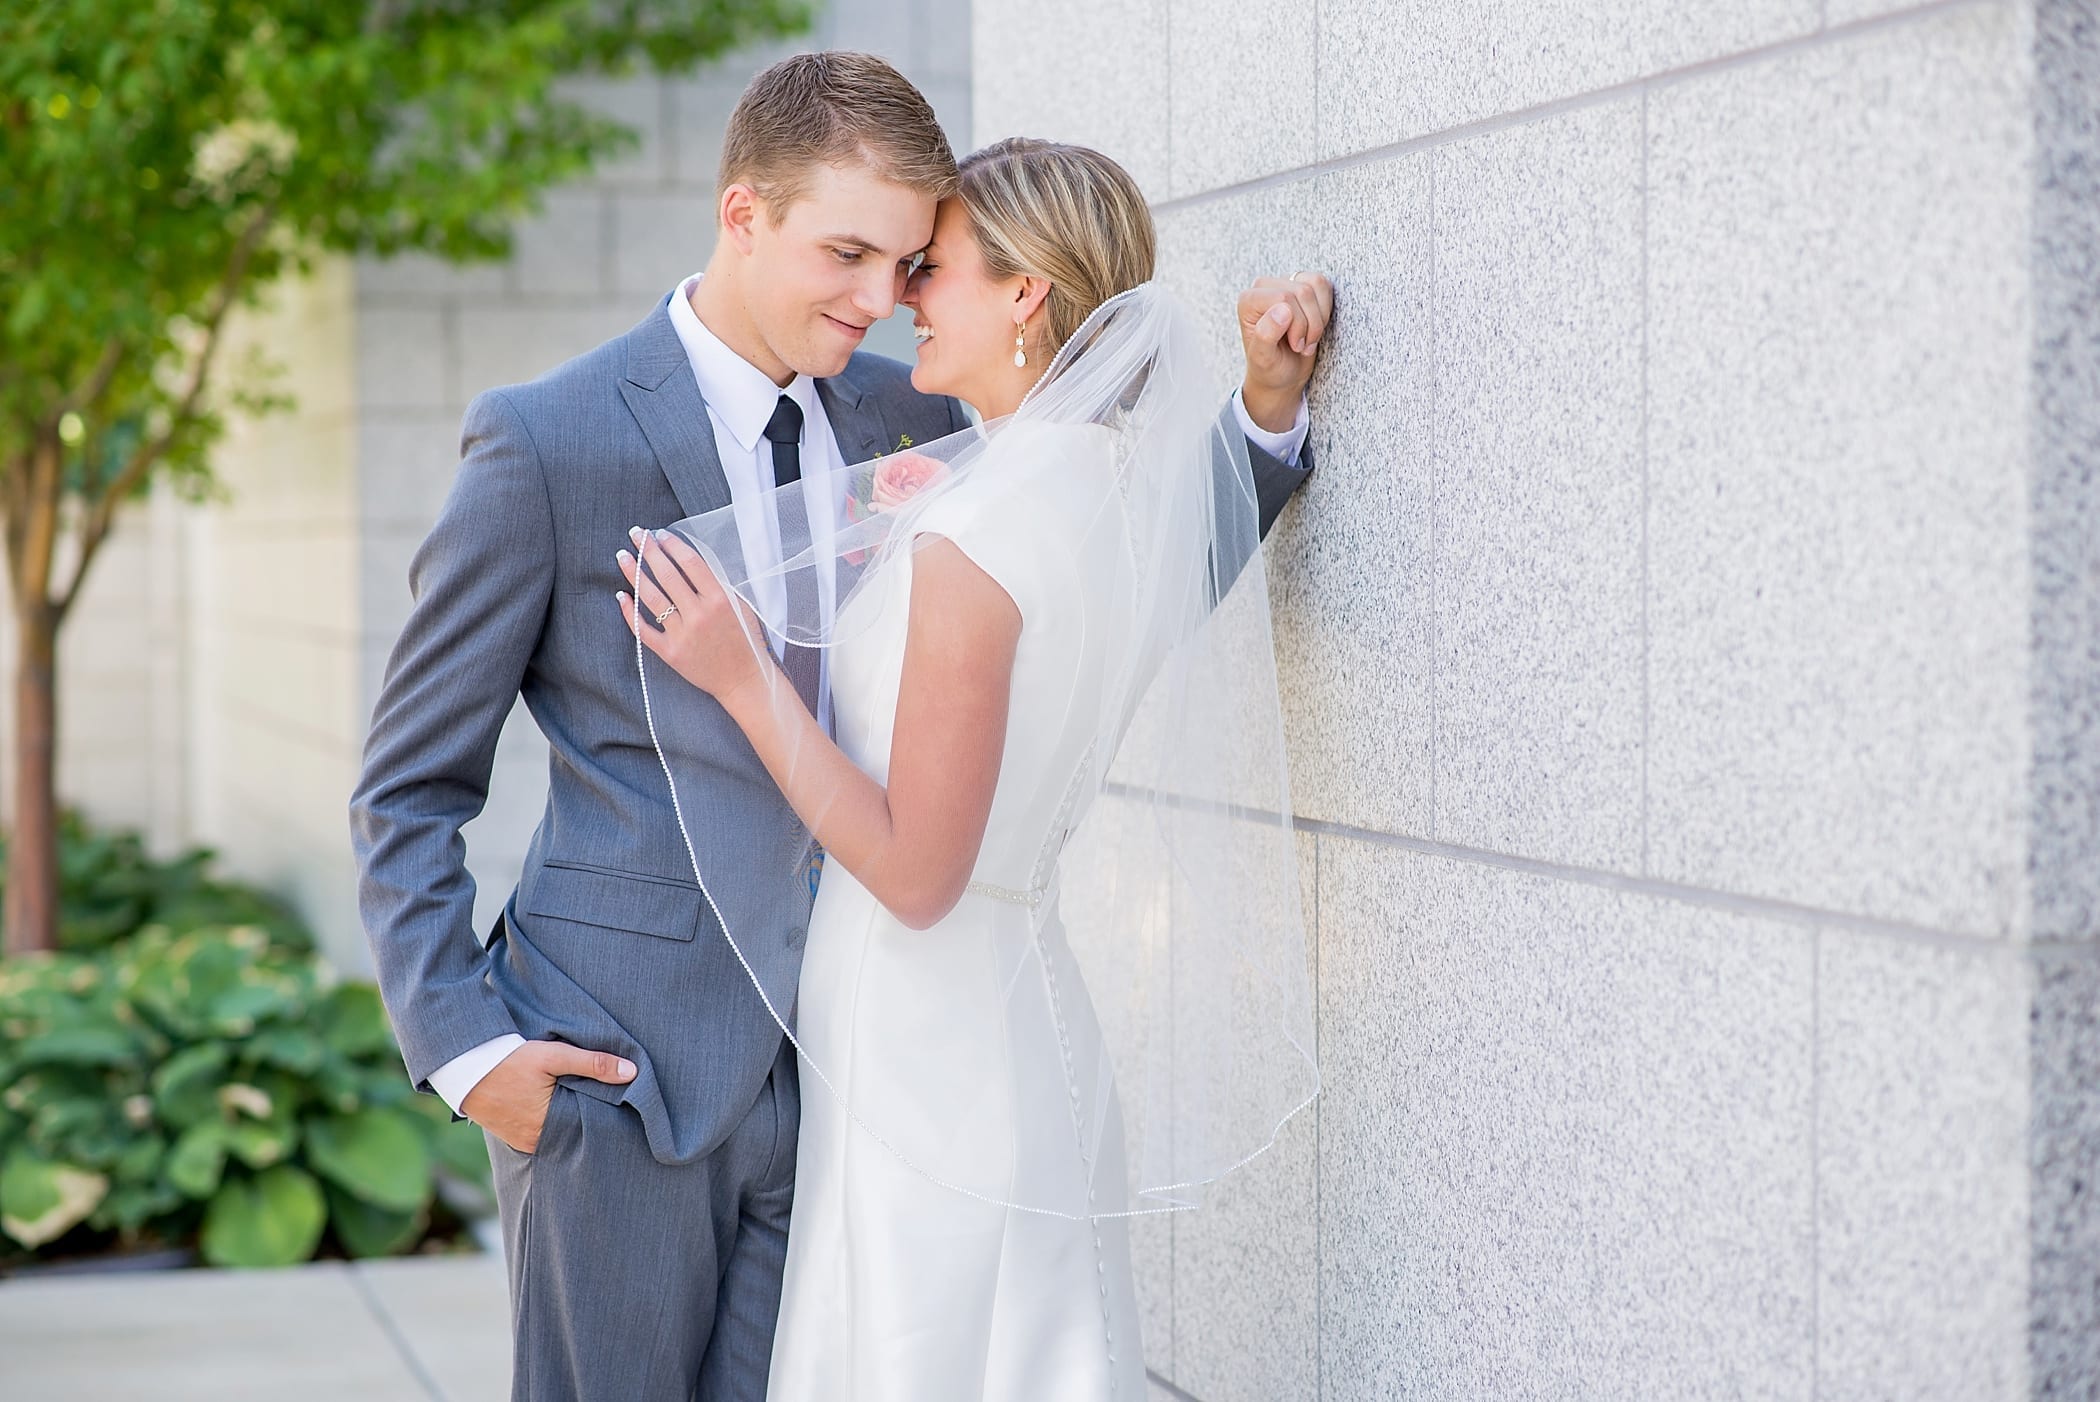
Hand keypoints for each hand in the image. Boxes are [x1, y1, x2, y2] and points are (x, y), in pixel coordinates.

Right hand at [460, 1040, 636, 1154]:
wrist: (464, 1064)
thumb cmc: (509, 1060)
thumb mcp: (553, 1056)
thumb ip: (593, 1064)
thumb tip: (632, 1073)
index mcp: (547, 1128)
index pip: (588, 1129)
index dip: (606, 1118)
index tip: (624, 1109)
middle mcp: (534, 1142)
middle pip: (573, 1133)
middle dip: (589, 1121)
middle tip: (612, 1108)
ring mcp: (521, 1141)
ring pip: (558, 1133)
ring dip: (569, 1120)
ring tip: (586, 1104)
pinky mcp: (512, 1134)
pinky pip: (541, 1132)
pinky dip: (553, 1121)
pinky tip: (562, 1107)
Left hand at [616, 527, 774, 704]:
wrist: (744, 680)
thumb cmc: (746, 640)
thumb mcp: (742, 606)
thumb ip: (721, 585)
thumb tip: (692, 561)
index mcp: (720, 599)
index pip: (690, 563)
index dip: (672, 545)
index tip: (660, 534)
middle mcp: (699, 614)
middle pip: (667, 575)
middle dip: (648, 550)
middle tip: (636, 534)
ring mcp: (683, 634)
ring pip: (651, 598)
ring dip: (634, 574)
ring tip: (622, 556)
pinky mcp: (671, 653)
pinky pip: (644, 629)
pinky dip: (630, 612)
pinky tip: (621, 595)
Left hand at [1237, 272, 1334, 433]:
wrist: (1282, 373)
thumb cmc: (1270, 368)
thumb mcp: (1264, 359)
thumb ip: (1266, 335)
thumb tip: (1283, 309)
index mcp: (1248, 301)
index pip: (1284, 298)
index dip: (1298, 324)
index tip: (1294, 346)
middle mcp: (1263, 286)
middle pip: (1302, 291)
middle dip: (1310, 324)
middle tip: (1301, 346)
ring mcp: (1284, 282)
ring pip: (1316, 284)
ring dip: (1319, 318)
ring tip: (1307, 338)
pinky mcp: (1301, 283)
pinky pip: (1323, 284)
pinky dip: (1325, 309)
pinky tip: (1315, 327)